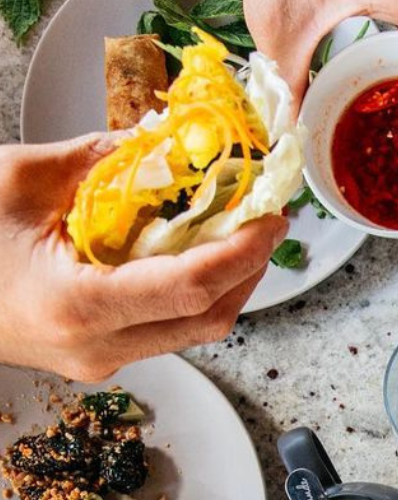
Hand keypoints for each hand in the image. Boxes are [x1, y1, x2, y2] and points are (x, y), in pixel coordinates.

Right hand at [0, 138, 282, 381]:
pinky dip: (190, 286)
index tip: (271, 215)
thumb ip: (102, 160)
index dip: (243, 251)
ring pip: (191, 328)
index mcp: (76, 308)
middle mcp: (96, 348)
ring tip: (237, 224)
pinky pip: (164, 324)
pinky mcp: (98, 355)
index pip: (190, 288)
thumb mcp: (20, 178)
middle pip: (207, 319)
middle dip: (249, 267)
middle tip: (267, 214)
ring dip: (224, 278)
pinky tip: (194, 245)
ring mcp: (98, 361)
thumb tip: (166, 138)